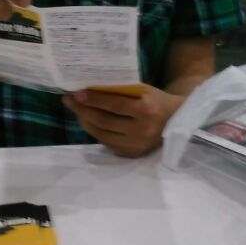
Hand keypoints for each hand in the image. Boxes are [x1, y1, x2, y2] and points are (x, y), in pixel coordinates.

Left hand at [63, 84, 180, 157]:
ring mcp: (136, 145)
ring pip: (102, 134)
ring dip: (85, 121)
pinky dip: (95, 131)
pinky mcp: (132, 154)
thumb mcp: (142, 91)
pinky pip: (107, 143)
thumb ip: (119, 92)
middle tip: (70, 100)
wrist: (175, 120)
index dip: (93, 99)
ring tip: (76, 110)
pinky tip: (88, 122)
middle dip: (83, 110)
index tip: (77, 93)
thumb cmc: (155, 100)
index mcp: (146, 111)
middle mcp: (141, 131)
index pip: (113, 105)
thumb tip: (89, 90)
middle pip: (104, 121)